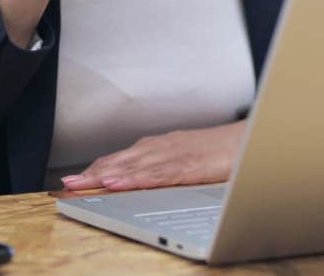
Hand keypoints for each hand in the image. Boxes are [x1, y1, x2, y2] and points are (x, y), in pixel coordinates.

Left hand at [61, 120, 247, 191]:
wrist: (257, 139)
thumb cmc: (226, 151)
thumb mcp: (191, 160)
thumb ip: (168, 169)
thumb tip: (147, 182)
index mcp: (164, 146)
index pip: (124, 158)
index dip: (98, 168)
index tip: (75, 180)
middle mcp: (165, 146)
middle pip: (122, 160)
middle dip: (93, 173)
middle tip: (67, 185)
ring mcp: (177, 154)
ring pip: (134, 166)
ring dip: (106, 175)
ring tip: (82, 185)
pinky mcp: (190, 165)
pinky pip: (158, 173)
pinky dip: (135, 178)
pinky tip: (119, 183)